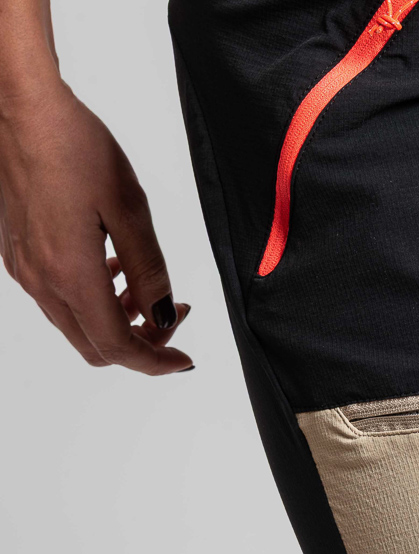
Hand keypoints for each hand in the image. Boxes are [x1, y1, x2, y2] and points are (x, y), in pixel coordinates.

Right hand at [0, 81, 191, 373]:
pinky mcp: (16, 254)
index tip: (183, 359)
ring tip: (144, 286)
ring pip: (77, 325)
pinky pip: (59, 299)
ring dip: (117, 320)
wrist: (20, 106)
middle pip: (96, 347)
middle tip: (171, 314)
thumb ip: (149, 272)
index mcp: (71, 275)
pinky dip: (93, 300)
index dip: (156, 362)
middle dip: (140, 344)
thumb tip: (163, 316)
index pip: (119, 347)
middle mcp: (41, 281)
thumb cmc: (73, 146)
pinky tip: (112, 267)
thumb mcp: (131, 211)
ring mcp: (24, 269)